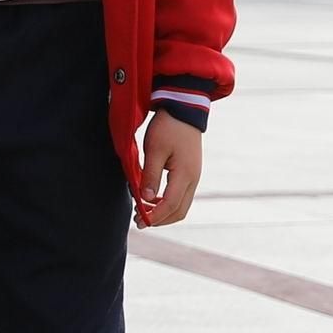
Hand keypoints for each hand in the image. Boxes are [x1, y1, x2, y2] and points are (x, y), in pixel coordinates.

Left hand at [136, 112, 203, 226]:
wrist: (184, 111)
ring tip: (143, 211)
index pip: (170, 205)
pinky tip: (151, 200)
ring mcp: (193, 177)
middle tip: (139, 221)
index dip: (154, 217)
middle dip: (159, 220)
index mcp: (185, 174)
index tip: (139, 221)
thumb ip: (150, 175)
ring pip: (181, 206)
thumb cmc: (167, 127)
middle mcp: (193, 179)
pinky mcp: (189, 173)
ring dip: (163, 213)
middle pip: (179, 211)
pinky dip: (167, 203)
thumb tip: (146, 198)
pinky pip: (180, 196)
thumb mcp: (154, 150)